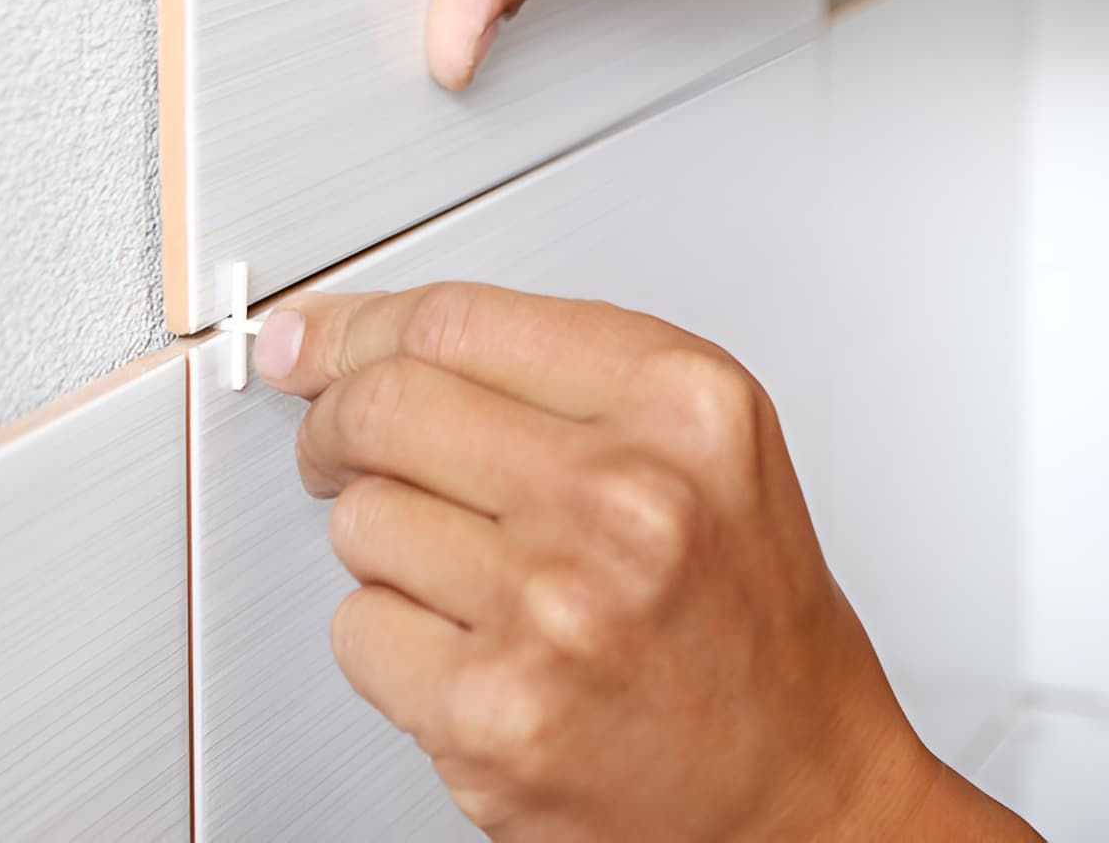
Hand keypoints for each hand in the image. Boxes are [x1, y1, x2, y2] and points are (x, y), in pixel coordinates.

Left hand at [254, 283, 1036, 839]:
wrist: (797, 791)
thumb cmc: (744, 615)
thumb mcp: (698, 436)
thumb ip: (551, 365)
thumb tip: (363, 338)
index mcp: (679, 404)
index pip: (455, 318)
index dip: (357, 323)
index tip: (311, 334)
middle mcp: (624, 496)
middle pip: (386, 402)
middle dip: (335, 419)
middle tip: (337, 439)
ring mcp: (553, 608)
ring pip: (360, 517)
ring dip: (383, 537)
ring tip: (470, 570)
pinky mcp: (494, 716)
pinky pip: (358, 628)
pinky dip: (388, 635)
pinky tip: (469, 644)